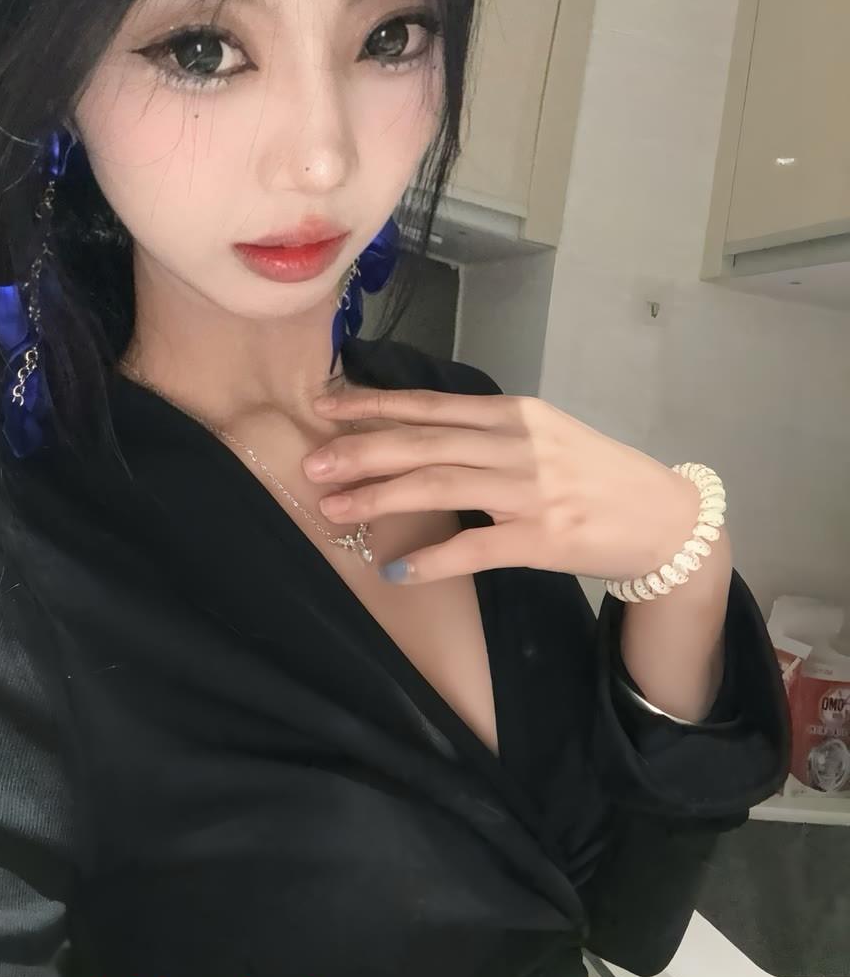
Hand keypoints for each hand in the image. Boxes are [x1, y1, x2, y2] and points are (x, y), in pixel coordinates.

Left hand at [302, 387, 705, 584]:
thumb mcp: (543, 435)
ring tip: (335, 509)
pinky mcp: (542, 539)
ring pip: (438, 487)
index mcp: (513, 413)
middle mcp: (517, 444)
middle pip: (423, 443)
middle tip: (312, 465)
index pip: (429, 404)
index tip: (323, 407)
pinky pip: (473, 549)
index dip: (372, 405)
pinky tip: (396, 571)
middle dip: (361, 453)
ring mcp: (530, 491)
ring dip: (379, 499)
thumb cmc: (595, 474)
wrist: (664, 518)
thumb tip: (414, 435)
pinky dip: (430, 560)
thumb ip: (486, 433)